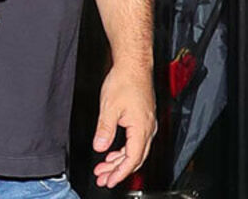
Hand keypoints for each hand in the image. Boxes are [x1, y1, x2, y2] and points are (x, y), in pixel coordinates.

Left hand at [92, 63, 155, 187]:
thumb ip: (105, 129)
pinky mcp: (143, 120)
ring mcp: (147, 124)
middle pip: (135, 158)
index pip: (132, 159)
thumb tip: (100, 147)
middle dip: (118, 171)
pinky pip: (136, 142)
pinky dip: (124, 150)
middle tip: (103, 178)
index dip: (120, 173)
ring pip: (136, 151)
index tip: (109, 180)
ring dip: (119, 161)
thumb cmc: (124, 81)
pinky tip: (112, 152)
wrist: (134, 66)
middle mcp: (148, 129)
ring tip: (104, 168)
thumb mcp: (109, 107)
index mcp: (141, 128)